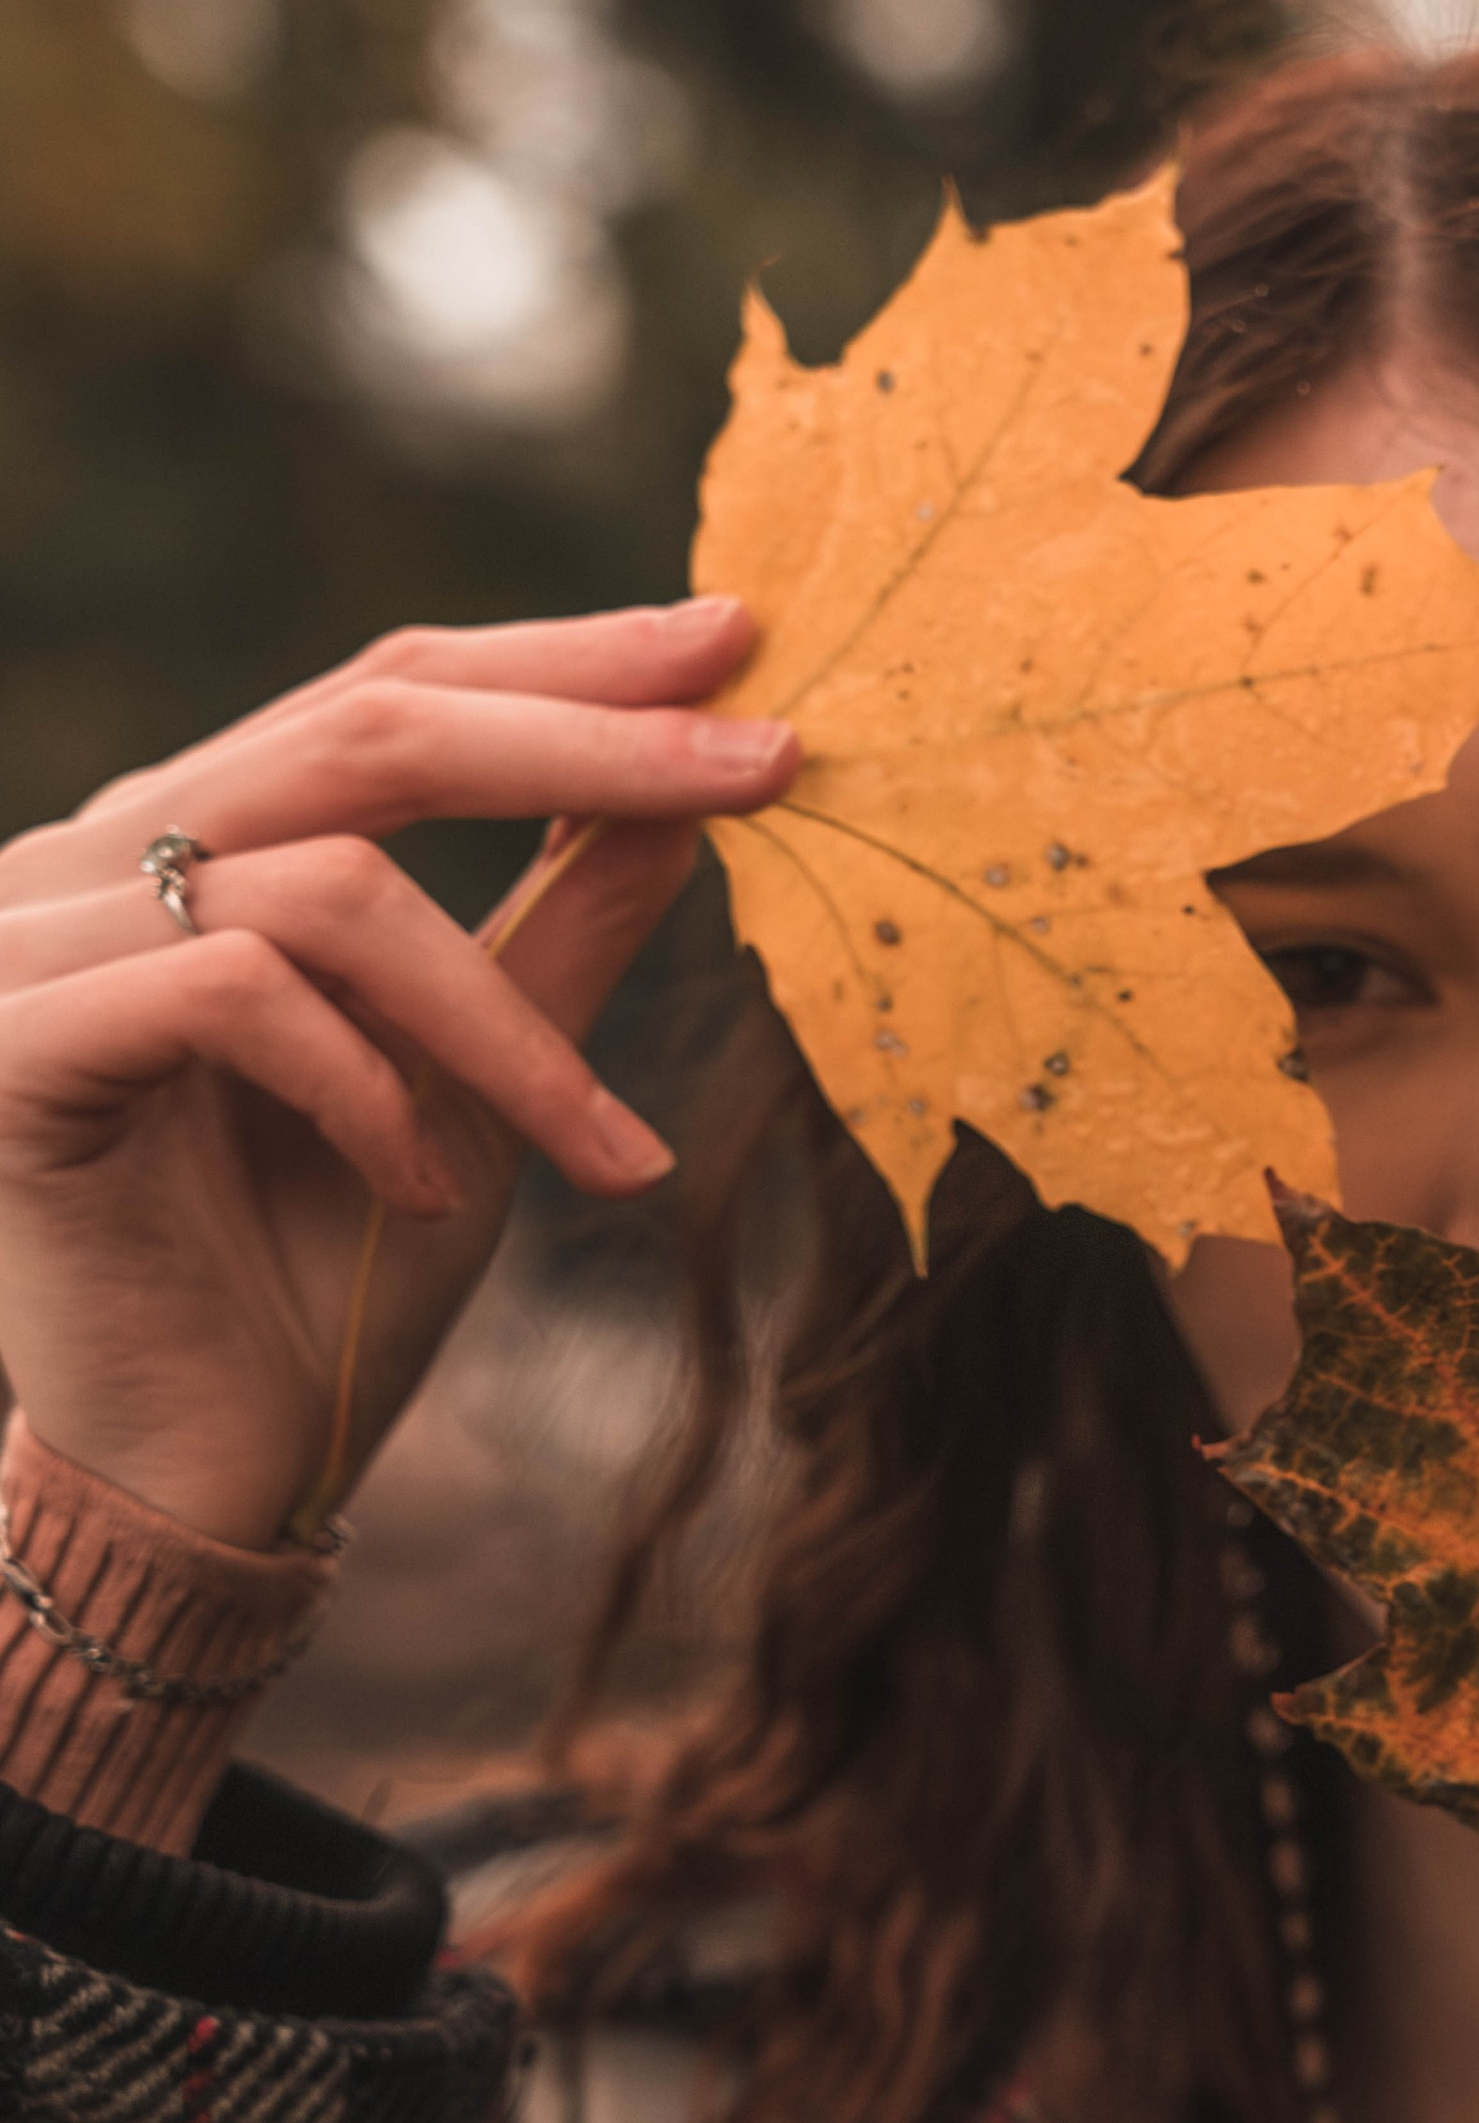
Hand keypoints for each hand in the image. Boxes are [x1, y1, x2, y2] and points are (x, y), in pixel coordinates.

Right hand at [0, 603, 795, 1548]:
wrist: (202, 1482)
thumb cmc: (330, 1287)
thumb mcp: (486, 1087)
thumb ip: (563, 928)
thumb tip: (689, 789)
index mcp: (199, 839)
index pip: (386, 690)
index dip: (562, 660)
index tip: (737, 640)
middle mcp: (99, 857)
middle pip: (366, 725)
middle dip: (585, 739)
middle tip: (760, 762)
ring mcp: (34, 941)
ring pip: (330, 884)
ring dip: (503, 1025)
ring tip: (595, 1149)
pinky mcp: (12, 1045)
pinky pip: (232, 990)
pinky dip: (364, 1087)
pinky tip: (416, 1186)